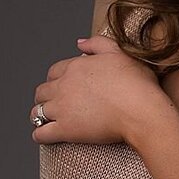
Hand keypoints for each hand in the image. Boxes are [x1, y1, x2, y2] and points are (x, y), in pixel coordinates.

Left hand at [30, 35, 163, 145]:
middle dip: (45, 97)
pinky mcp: (65, 129)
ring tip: (45, 120)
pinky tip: (44, 136)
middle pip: (42, 91)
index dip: (56, 79)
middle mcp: (64, 86)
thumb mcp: (119, 52)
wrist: (141, 109)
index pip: (54, 71)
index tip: (62, 86)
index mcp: (76, 67)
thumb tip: (79, 43)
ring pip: (37, 112)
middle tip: (53, 104)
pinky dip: (40, 135)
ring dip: (39, 115)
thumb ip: (97, 44)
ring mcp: (62, 108)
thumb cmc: (136, 83)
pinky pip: (41, 133)